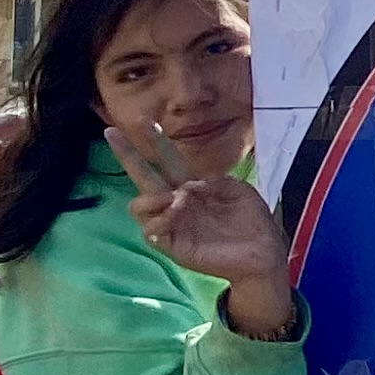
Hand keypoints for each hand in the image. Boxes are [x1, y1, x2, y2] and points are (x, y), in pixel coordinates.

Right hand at [111, 119, 299, 331]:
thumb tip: (189, 182)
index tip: (144, 121)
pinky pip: (151, 232)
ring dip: (149, 198)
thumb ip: (215, 180)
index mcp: (192, 187)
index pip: (167, 160)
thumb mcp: (239, 190)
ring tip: (172, 197)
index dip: (155, 141)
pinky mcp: (173, 245)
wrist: (262, 253)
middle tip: (112, 133)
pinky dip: (159, 220)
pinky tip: (174, 213)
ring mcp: (172, 224)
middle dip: (126, 154)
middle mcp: (176, 203)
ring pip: (138, 207)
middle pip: (142, 178)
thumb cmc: (252, 222)